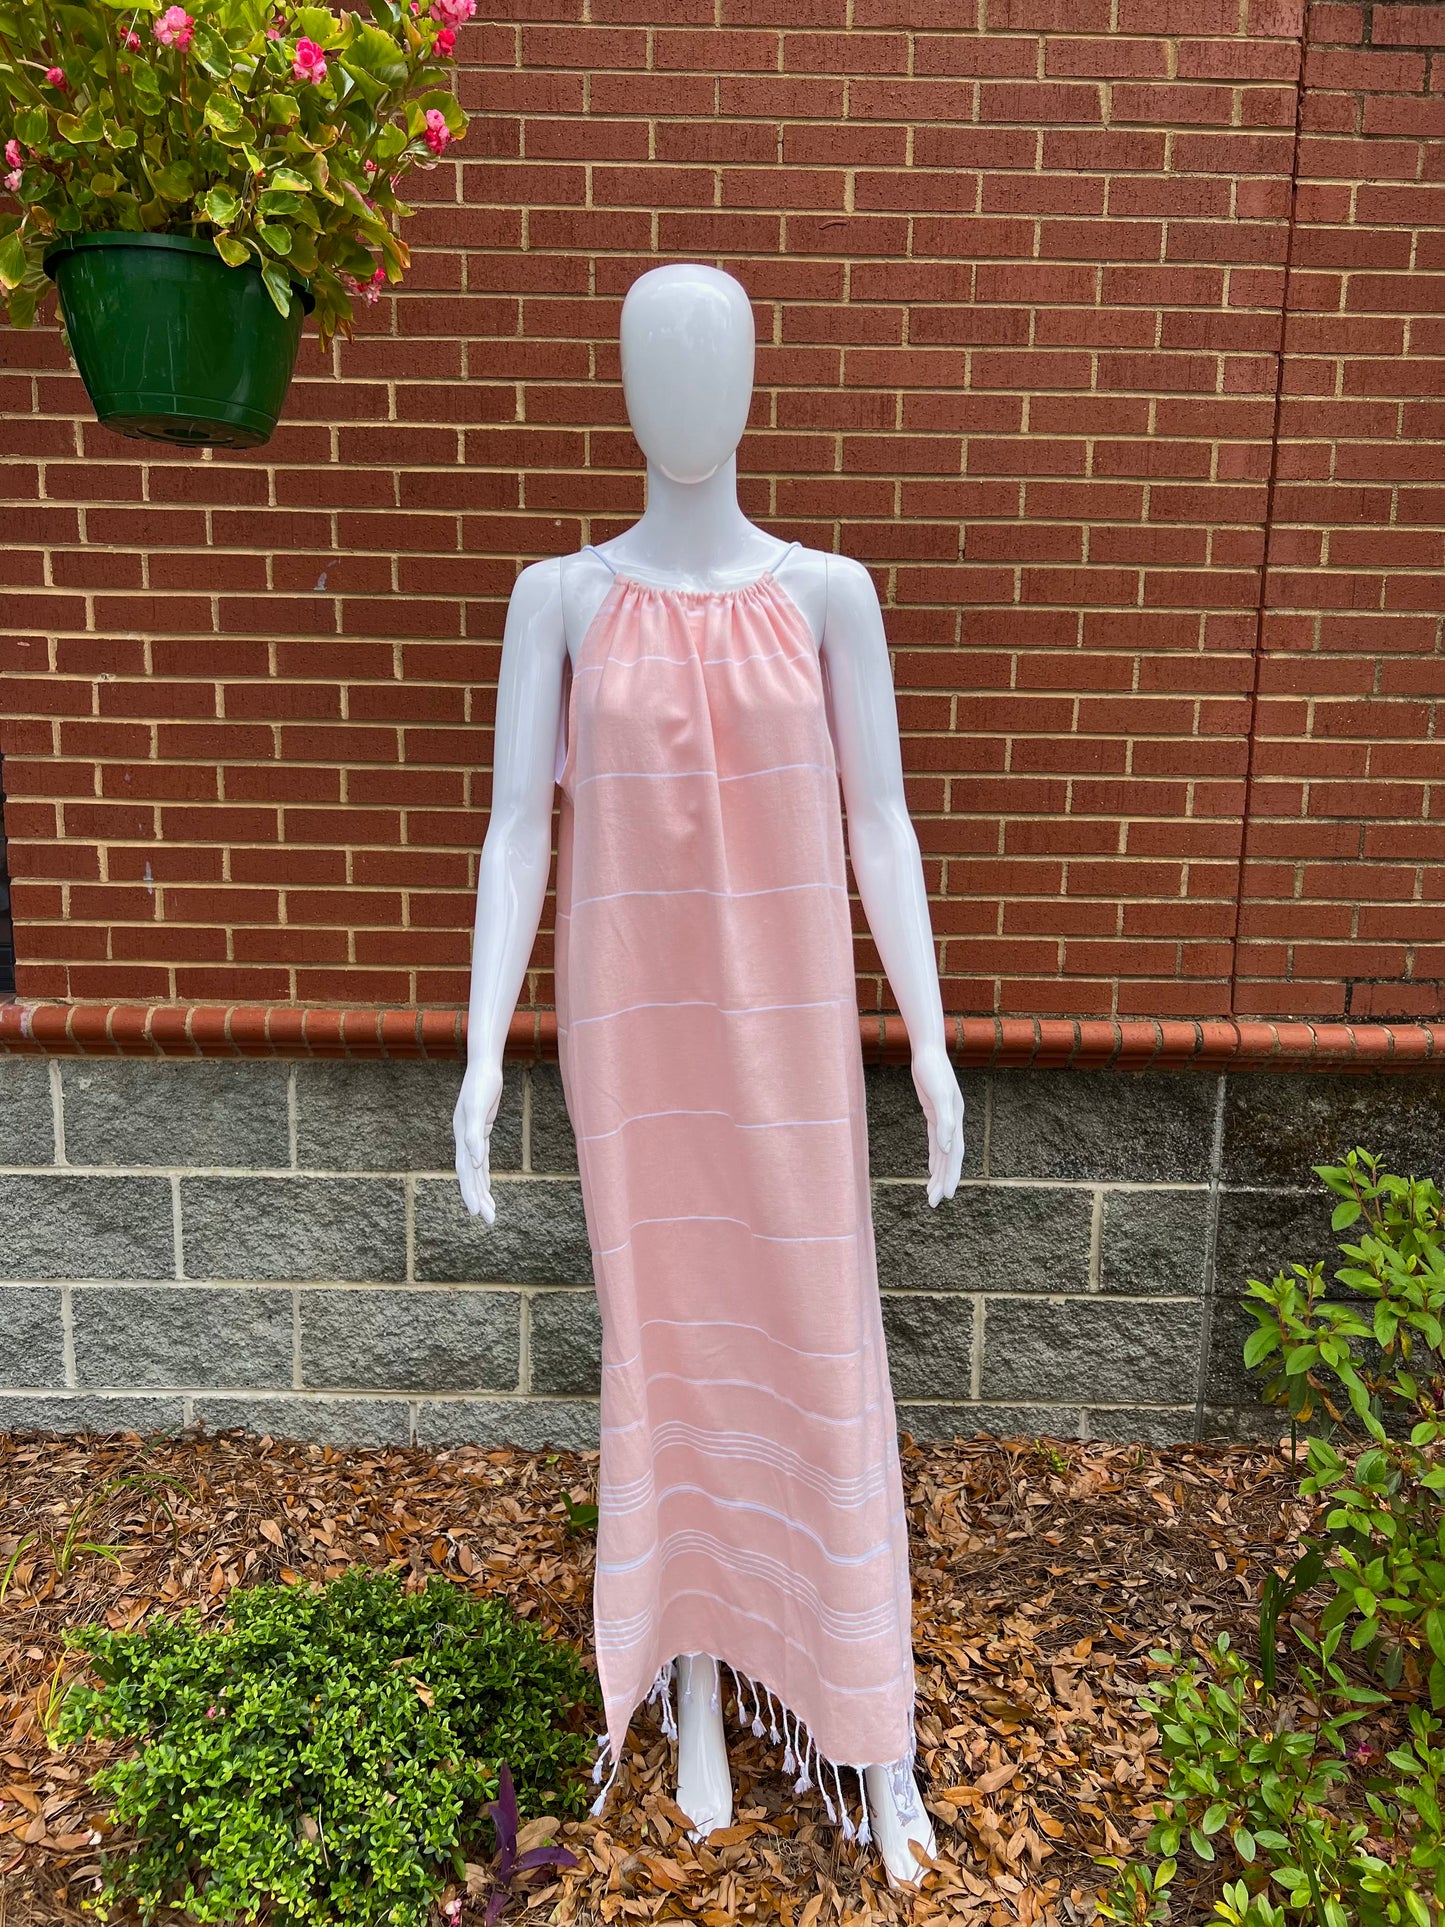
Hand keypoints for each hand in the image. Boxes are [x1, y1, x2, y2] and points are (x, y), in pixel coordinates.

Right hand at [453, 1058, 503, 1223]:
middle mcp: (464, 1140)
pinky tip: (486, 1187)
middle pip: (470, 1175)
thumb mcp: (479, 1109)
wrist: (483, 1066)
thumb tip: (476, 1163)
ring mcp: (471, 1136)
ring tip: (489, 1212)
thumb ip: (474, 1136)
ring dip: (481, 1191)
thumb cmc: (481, 1084)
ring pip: (476, 1170)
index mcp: (462, 1137)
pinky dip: (483, 1174)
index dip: (470, 1192)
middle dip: (478, 1198)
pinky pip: (482, 1159)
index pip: (467, 1172)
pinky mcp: (481, 1131)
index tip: (477, 1213)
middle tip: (489, 1220)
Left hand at [910, 1042, 964, 1207]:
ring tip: (931, 1193)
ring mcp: (944, 1118)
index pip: (955, 1155)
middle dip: (943, 1180)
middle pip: (949, 1158)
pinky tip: (931, 1169)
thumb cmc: (933, 1070)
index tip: (946, 1196)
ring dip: (938, 1172)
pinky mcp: (933, 1113)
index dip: (951, 1175)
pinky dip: (933, 1157)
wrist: (928, 1051)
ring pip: (942, 1152)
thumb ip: (944, 1122)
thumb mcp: (938, 1095)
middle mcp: (953, 1122)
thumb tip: (947, 1149)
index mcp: (956, 1120)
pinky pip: (935, 1141)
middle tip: (934, 1203)